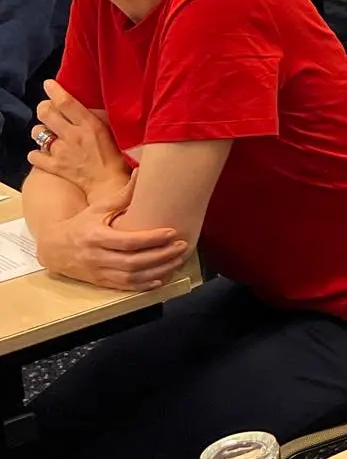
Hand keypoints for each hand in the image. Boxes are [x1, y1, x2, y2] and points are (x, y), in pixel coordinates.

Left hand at [28, 82, 128, 202]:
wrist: (111, 184)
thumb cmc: (118, 157)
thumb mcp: (112, 131)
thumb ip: (98, 117)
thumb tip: (88, 106)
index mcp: (89, 125)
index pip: (66, 102)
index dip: (54, 90)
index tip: (49, 84)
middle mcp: (72, 136)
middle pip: (46, 113)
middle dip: (44, 108)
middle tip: (48, 109)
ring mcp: (61, 151)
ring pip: (37, 133)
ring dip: (41, 131)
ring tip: (48, 133)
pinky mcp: (54, 166)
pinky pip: (34, 155)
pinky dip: (37, 153)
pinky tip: (45, 152)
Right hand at [39, 192, 188, 291]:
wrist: (54, 248)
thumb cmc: (81, 225)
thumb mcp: (98, 208)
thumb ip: (123, 195)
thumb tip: (142, 171)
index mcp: (95, 236)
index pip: (127, 241)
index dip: (151, 239)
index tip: (172, 232)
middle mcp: (96, 257)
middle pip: (132, 262)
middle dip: (160, 256)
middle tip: (182, 247)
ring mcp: (97, 272)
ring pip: (130, 277)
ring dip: (157, 271)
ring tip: (177, 261)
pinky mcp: (100, 282)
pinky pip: (124, 287)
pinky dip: (143, 285)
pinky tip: (161, 278)